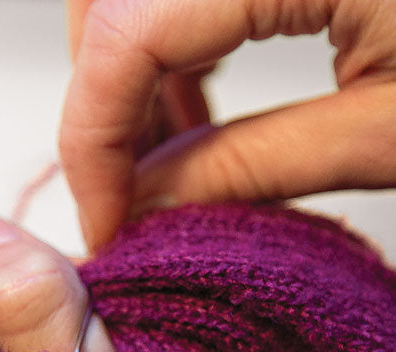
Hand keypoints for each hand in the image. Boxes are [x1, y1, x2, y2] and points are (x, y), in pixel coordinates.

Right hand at [61, 0, 395, 249]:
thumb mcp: (394, 133)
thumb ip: (248, 168)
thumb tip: (147, 206)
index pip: (123, 38)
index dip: (93, 143)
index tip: (107, 221)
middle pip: (105, 0)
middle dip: (101, 104)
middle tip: (129, 187)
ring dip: (133, 76)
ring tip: (171, 151)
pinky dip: (174, 46)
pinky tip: (201, 101)